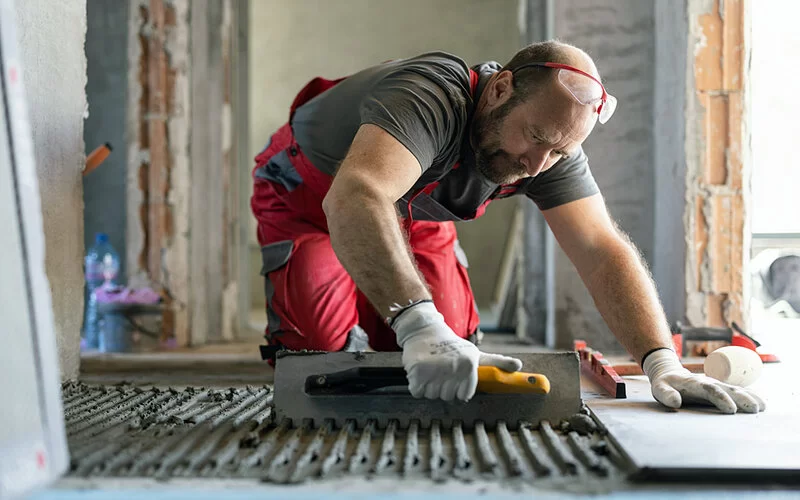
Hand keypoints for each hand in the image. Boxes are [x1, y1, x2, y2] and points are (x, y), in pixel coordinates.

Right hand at [391, 301, 521, 401]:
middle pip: (448, 397)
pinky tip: (422, 372)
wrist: (424, 330)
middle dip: (443, 387)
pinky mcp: (417, 371)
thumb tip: (519, 366)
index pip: (464, 396)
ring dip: (430, 386)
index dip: (458, 388)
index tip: (455, 376)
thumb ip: (497, 363)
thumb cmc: (452, 346)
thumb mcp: (475, 353)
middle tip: (442, 371)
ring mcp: (434, 370)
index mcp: (469, 365)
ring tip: (432, 370)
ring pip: (432, 395)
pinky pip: (418, 392)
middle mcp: (453, 368)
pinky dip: (417, 385)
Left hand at [643, 348, 765, 413]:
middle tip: (753, 409)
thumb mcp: (659, 388)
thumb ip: (666, 394)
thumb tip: (675, 403)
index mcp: (694, 383)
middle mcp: (708, 382)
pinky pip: (736, 391)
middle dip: (741, 398)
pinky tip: (761, 404)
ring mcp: (715, 384)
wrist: (670, 372)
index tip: (731, 410)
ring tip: (761, 407)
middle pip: (727, 389)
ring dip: (748, 397)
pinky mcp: (720, 388)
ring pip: (735, 389)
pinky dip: (749, 396)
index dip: (721, 398)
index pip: (709, 390)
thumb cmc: (664, 384)